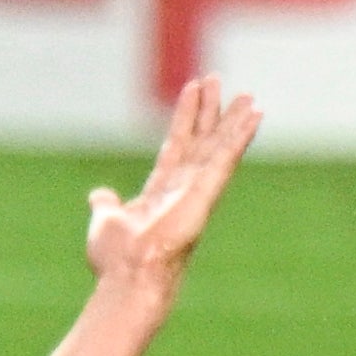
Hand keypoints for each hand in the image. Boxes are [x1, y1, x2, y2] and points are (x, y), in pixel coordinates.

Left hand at [87, 77, 258, 292]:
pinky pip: (226, 158)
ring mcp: (198, 189)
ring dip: (232, 119)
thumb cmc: (117, 259)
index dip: (185, 116)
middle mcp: (184, 187)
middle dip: (211, 110)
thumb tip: (99, 195)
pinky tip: (256, 115)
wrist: (129, 276)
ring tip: (247, 94)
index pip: (177, 144)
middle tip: (219, 79)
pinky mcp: (207, 192)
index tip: (192, 88)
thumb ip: (107, 205)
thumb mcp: (107, 221)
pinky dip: (241, 135)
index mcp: (162, 191)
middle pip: (202, 140)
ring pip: (219, 146)